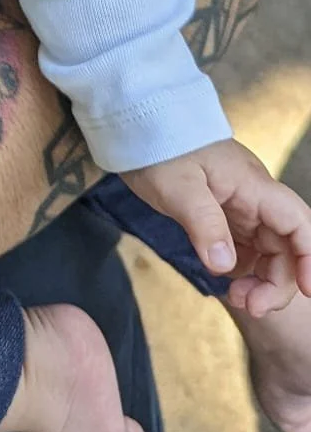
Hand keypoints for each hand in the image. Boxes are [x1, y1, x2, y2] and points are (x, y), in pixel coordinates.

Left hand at [123, 139, 310, 315]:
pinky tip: (226, 283)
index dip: (309, 257)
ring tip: (236, 299)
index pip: (298, 222)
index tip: (306, 290)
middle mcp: (253, 197)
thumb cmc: (159, 147)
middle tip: (248, 306)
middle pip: (287, 246)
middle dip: (277, 282)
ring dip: (262, 281)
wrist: (139, 126)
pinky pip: (247, 250)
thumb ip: (203, 224)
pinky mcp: (223, 216)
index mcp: (252, 186)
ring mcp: (240, 207)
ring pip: (269, 252)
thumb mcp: (177, 187)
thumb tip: (225, 267)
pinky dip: (244, 272)